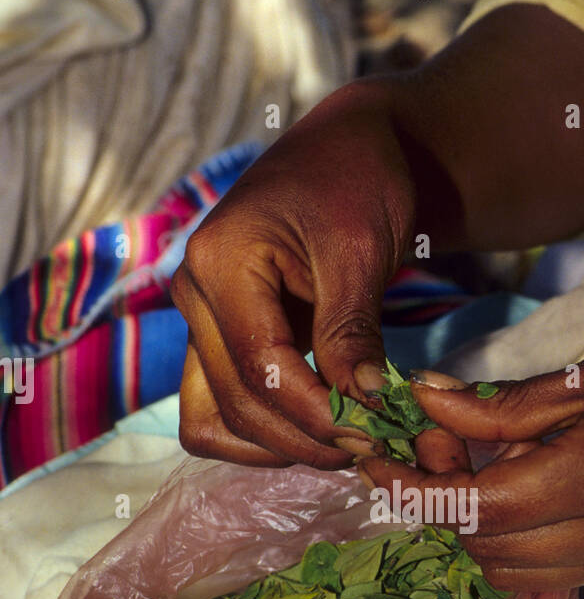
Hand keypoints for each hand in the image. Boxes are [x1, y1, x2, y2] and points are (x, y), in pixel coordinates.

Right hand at [172, 82, 417, 467]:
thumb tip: (361, 404)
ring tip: (348, 444)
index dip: (316, 414)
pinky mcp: (218, 341)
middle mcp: (194, 296)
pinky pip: (220, 411)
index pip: (261, 368)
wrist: (346, 152)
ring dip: (280, 446)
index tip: (374, 434)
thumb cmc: (355, 181)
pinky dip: (264, 434)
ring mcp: (200, 322)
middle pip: (236, 403)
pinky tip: (318, 430)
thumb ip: (352, 329)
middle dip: (306, 437)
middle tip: (374, 446)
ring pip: (216, 420)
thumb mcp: (361, 249)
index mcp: (219, 262)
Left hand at [357, 310, 583, 588]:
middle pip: (488, 550)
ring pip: (511, 571)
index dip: (420, 490)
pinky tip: (525, 480)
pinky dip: (515, 533)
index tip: (380, 461)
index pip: (484, 508)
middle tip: (434, 441)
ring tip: (486, 456)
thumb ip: (511, 402)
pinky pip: (547, 569)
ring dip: (476, 524)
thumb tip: (425, 405)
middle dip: (441, 505)